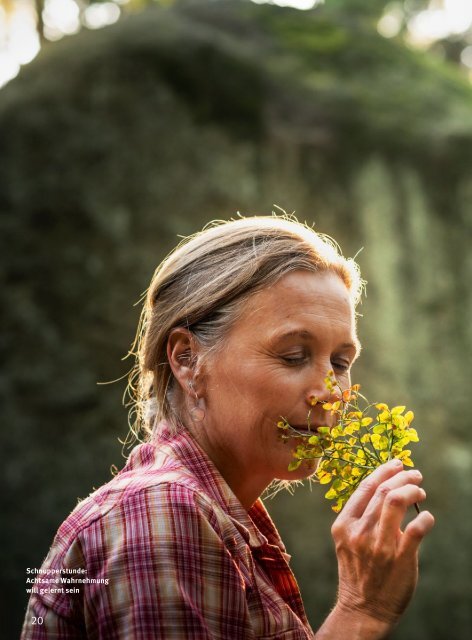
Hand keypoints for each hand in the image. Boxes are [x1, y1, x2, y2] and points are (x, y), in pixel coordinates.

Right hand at [329, 459, 434, 633]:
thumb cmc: (358, 572)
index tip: (396, 463)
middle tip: (415, 475)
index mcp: (344, 524)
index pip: (365, 487)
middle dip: (403, 477)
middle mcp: (360, 532)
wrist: (363, 609)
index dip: (383, 470)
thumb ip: (359, 518)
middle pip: (383, 490)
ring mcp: (379, 545)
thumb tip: (384, 489)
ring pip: (397, 501)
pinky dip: (425, 517)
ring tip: (420, 491)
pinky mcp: (400, 558)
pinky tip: (426, 517)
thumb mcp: (346, 541)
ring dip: (413, 491)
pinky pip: (417, 528)